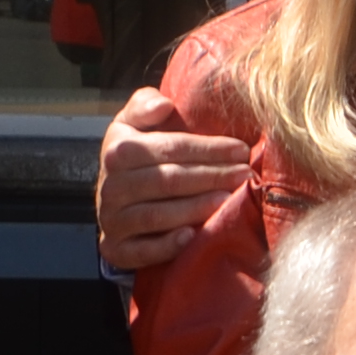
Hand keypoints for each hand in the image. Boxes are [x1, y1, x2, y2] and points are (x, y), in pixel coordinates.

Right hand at [93, 89, 248, 272]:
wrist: (113, 202)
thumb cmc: (136, 156)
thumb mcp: (133, 124)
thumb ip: (144, 104)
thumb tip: (164, 105)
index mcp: (117, 150)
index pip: (169, 148)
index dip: (208, 149)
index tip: (240, 150)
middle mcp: (111, 186)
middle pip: (168, 181)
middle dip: (211, 177)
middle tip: (245, 175)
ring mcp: (112, 220)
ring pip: (158, 215)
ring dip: (196, 208)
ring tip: (229, 199)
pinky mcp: (115, 249)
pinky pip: (143, 250)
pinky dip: (168, 245)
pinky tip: (193, 236)